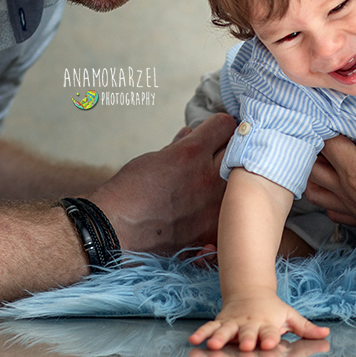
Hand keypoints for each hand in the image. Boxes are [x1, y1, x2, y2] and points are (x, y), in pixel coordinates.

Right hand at [89, 113, 235, 254]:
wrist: (114, 232)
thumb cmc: (128, 192)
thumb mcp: (152, 159)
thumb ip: (178, 146)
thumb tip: (191, 133)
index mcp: (192, 152)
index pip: (226, 124)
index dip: (220, 127)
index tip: (218, 134)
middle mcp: (208, 176)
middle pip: (240, 150)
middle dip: (232, 150)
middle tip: (222, 157)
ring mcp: (214, 205)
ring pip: (241, 183)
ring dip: (234, 180)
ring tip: (221, 185)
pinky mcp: (213, 231)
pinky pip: (231, 214)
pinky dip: (226, 212)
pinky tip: (215, 213)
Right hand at [189, 289, 328, 350]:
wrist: (249, 291)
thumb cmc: (272, 310)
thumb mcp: (290, 316)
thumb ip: (306, 328)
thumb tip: (326, 335)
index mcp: (267, 322)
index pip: (270, 331)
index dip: (270, 336)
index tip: (271, 342)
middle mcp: (249, 323)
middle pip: (247, 331)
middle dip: (245, 338)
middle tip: (244, 345)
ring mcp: (233, 323)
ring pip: (226, 330)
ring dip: (219, 337)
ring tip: (214, 344)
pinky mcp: (221, 323)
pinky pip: (210, 328)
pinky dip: (202, 333)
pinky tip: (194, 341)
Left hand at [304, 135, 355, 253]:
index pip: (328, 145)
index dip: (327, 126)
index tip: (334, 116)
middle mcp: (348, 193)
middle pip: (312, 168)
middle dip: (315, 148)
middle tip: (329, 134)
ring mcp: (351, 210)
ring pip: (314, 191)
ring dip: (315, 172)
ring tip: (329, 159)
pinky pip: (330, 209)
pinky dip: (328, 195)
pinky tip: (340, 185)